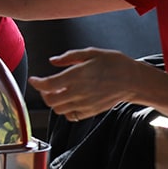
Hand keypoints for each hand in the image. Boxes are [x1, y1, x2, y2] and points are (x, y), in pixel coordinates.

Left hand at [29, 47, 145, 120]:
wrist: (133, 80)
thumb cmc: (113, 63)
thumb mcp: (91, 52)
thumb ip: (69, 57)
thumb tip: (53, 61)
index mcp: (77, 75)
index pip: (48, 85)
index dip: (37, 83)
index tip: (34, 79)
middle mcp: (79, 92)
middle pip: (50, 100)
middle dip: (44, 93)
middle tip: (46, 85)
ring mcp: (86, 104)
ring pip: (59, 110)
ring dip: (54, 101)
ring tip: (58, 91)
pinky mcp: (91, 112)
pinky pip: (71, 116)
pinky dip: (65, 110)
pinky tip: (69, 99)